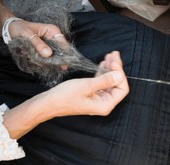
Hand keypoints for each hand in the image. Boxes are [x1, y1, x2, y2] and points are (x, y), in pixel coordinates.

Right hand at [3, 51, 128, 139]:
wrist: (48, 103)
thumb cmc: (64, 97)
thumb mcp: (86, 86)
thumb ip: (104, 80)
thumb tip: (119, 75)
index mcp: (105, 105)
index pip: (122, 89)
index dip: (120, 74)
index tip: (114, 61)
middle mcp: (104, 104)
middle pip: (117, 84)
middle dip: (116, 69)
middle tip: (113, 54)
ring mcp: (98, 99)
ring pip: (109, 82)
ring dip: (110, 69)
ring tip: (109, 56)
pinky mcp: (92, 95)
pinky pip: (102, 83)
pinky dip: (103, 73)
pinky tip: (103, 64)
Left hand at [8, 19, 68, 57]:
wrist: (12, 29)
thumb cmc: (20, 28)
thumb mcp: (27, 34)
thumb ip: (38, 44)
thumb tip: (48, 54)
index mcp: (53, 31)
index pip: (64, 44)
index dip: (64, 54)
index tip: (61, 63)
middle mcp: (54, 39)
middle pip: (61, 53)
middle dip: (52, 59)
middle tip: (43, 62)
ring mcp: (50, 46)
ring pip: (53, 58)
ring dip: (45, 61)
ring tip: (33, 56)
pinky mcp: (46, 52)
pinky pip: (47, 60)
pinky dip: (40, 62)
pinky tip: (32, 57)